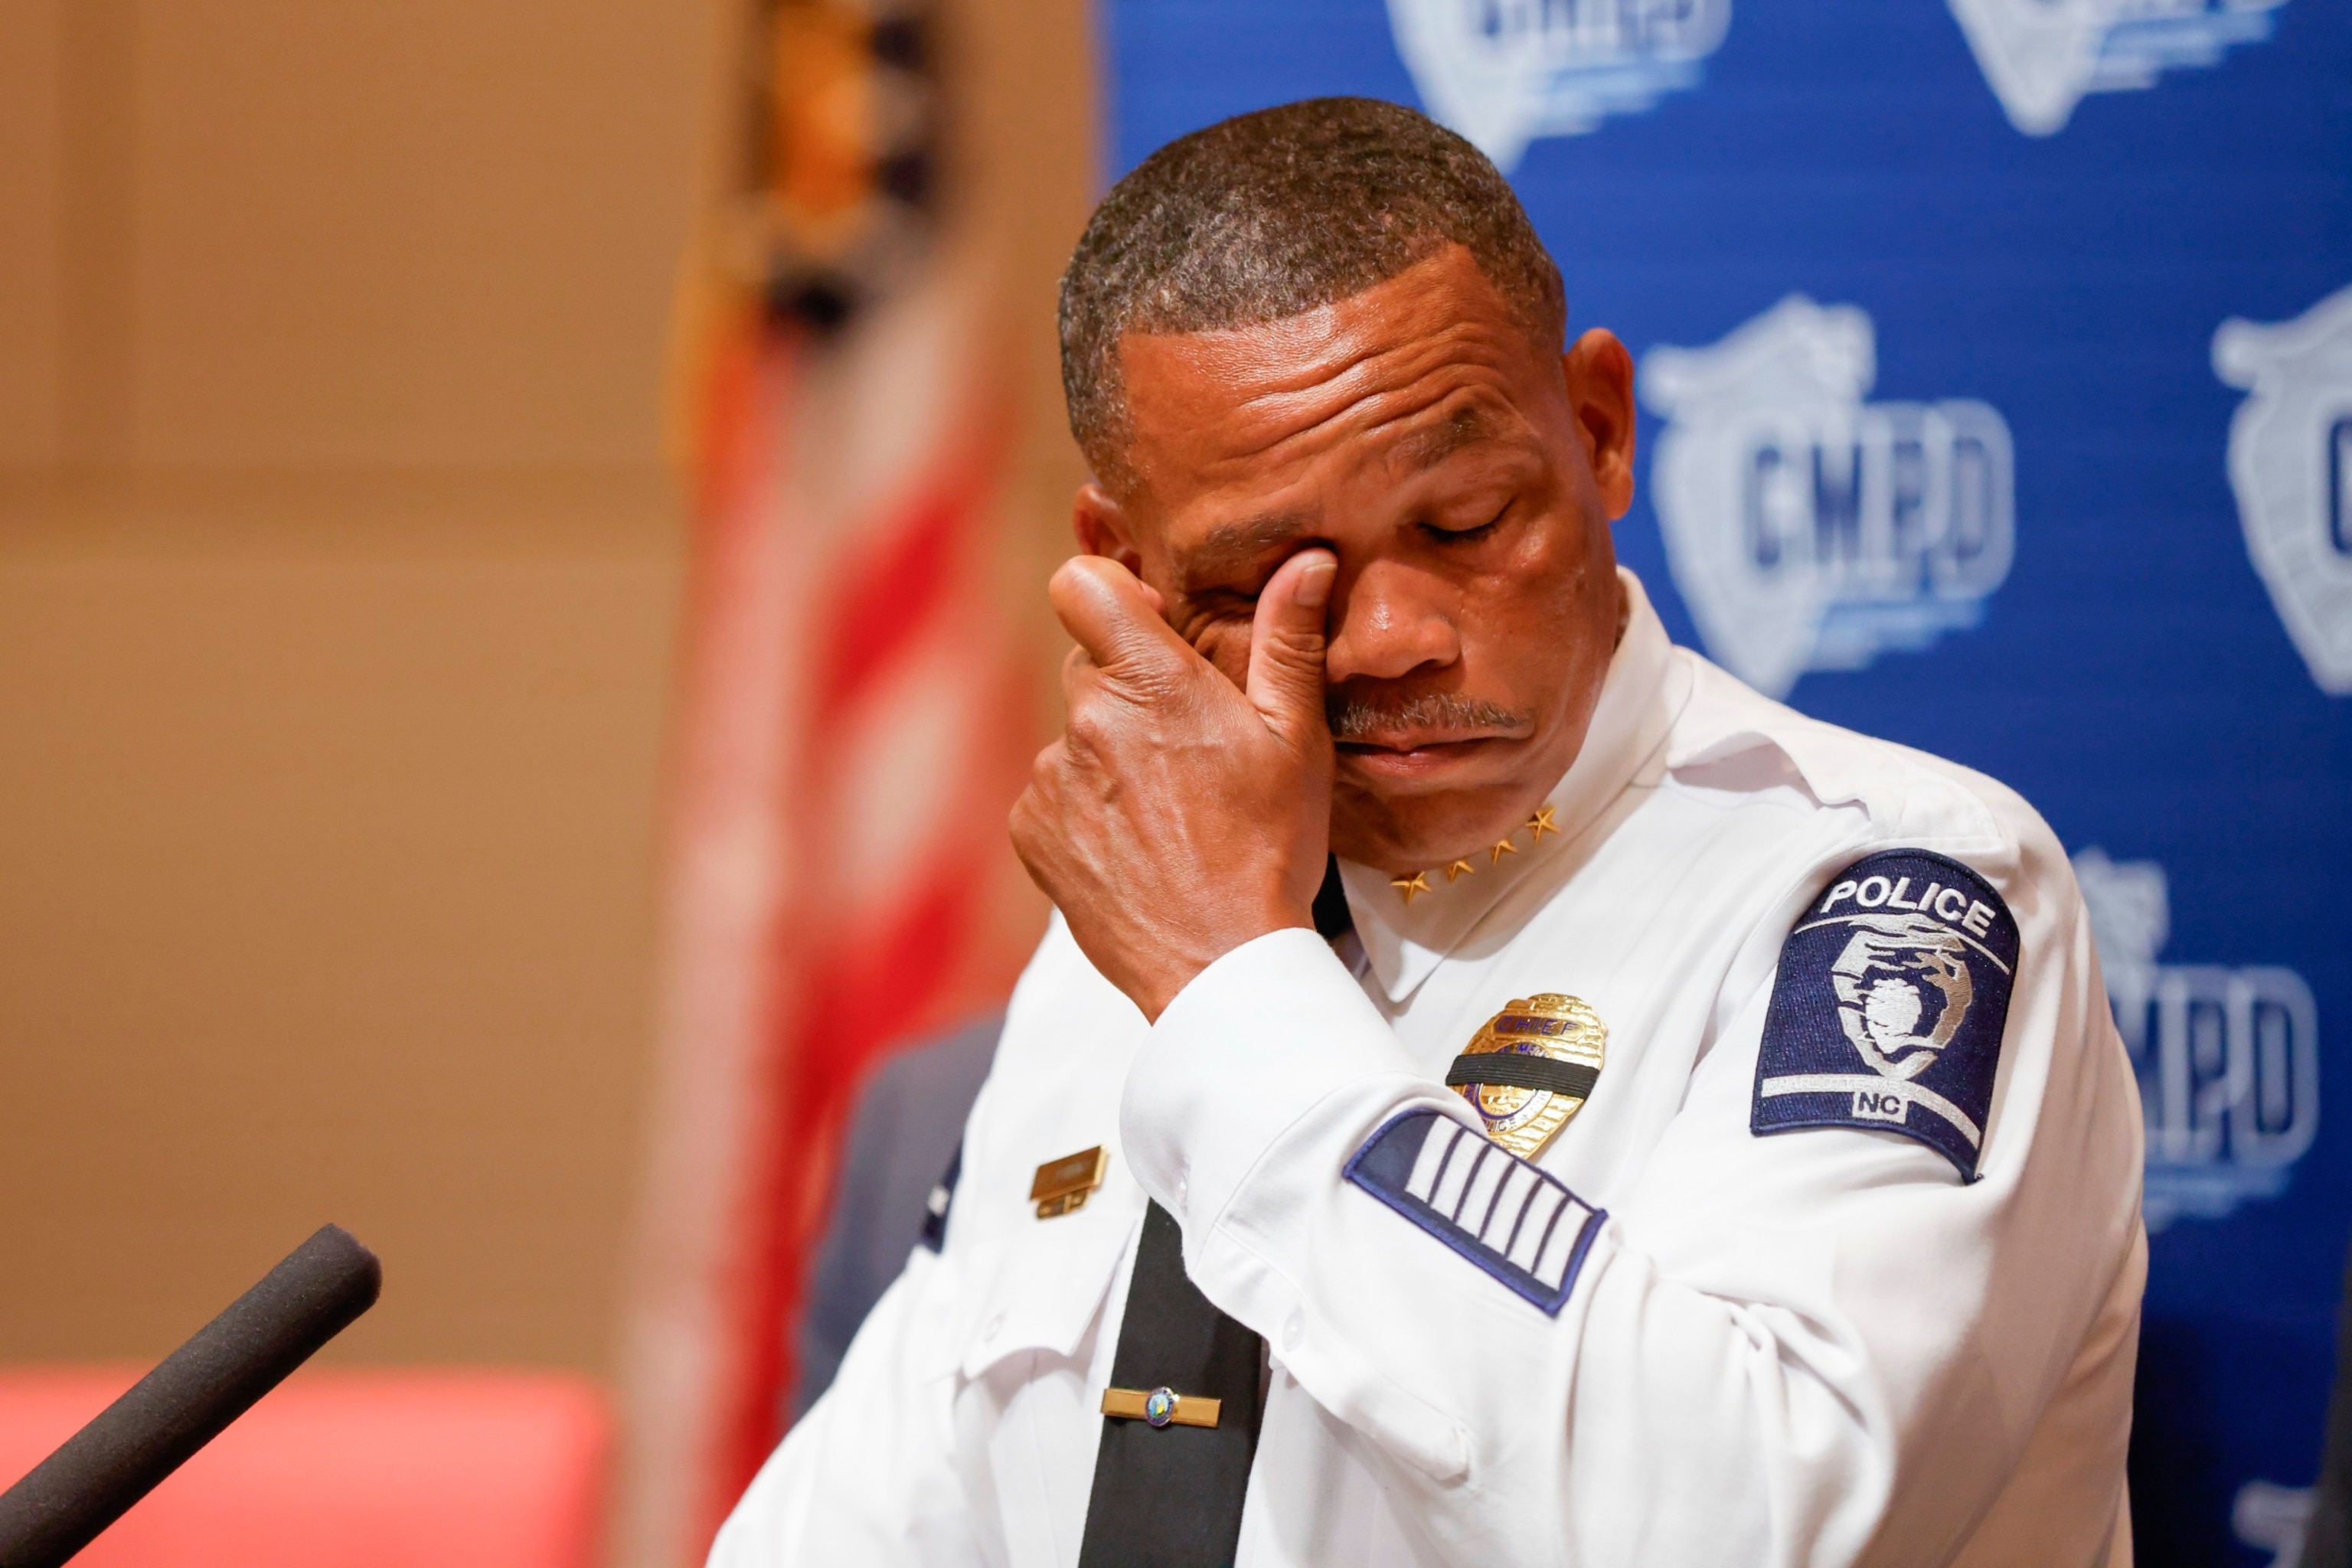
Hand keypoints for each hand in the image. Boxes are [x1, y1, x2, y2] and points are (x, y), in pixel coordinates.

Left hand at [1010, 548, 1337, 1020]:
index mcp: (1151, 682)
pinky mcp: (1030, 830)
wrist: (1219, 965)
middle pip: (1090, 667)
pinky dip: (1086, 809)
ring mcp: (1050, 777)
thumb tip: (1306, 559)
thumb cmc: (1269, 849)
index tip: (1146, 624)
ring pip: (1076, 736)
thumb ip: (1289, 640)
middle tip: (1188, 746)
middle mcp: (1086, 720)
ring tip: (1170, 812)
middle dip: (1131, 690)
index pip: (1080, 584)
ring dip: (1110, 756)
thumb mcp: (1297, 740)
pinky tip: (1138, 845)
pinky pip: (1052, 794)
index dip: (1110, 594)